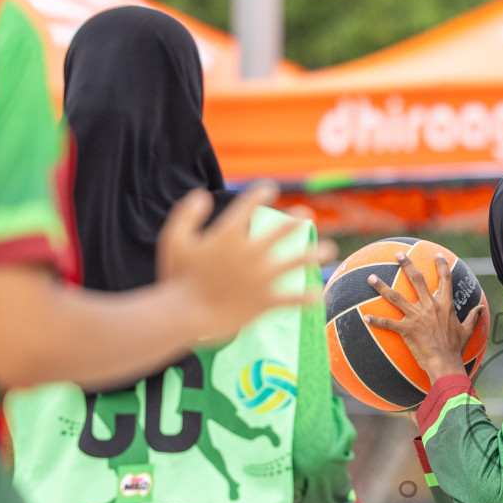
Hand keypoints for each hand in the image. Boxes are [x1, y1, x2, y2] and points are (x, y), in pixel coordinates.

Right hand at [158, 182, 319, 343]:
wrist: (185, 315)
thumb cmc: (176, 277)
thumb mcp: (173, 239)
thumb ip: (187, 214)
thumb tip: (201, 194)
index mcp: (228, 234)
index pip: (248, 205)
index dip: (261, 193)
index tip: (270, 188)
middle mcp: (250, 252)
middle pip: (281, 231)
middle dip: (296, 221)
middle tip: (307, 216)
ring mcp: (261, 277)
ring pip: (296, 261)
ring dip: (314, 254)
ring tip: (329, 249)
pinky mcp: (265, 301)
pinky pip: (293, 298)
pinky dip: (306, 297)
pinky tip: (317, 294)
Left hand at [365, 252, 484, 382]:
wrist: (445, 363)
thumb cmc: (455, 349)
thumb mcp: (467, 331)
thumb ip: (473, 317)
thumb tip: (481, 308)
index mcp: (445, 305)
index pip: (445, 279)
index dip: (442, 265)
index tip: (437, 255)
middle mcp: (430, 306)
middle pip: (417, 280)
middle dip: (406, 265)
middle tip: (398, 254)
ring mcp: (417, 316)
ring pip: (395, 297)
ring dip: (381, 287)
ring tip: (371, 278)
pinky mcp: (407, 329)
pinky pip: (388, 323)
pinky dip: (376, 321)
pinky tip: (365, 318)